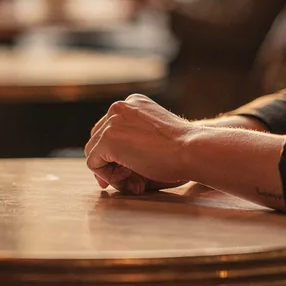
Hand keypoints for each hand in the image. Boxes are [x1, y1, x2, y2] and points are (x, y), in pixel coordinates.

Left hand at [84, 94, 199, 194]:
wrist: (191, 149)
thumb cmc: (181, 150)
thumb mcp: (155, 138)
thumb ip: (133, 144)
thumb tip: (110, 170)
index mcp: (133, 103)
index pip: (111, 130)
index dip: (116, 154)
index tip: (129, 172)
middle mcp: (119, 107)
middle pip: (98, 139)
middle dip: (110, 162)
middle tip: (132, 181)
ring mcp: (112, 121)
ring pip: (94, 151)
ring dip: (110, 171)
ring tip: (134, 182)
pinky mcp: (108, 139)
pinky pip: (94, 163)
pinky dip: (107, 176)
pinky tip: (130, 181)